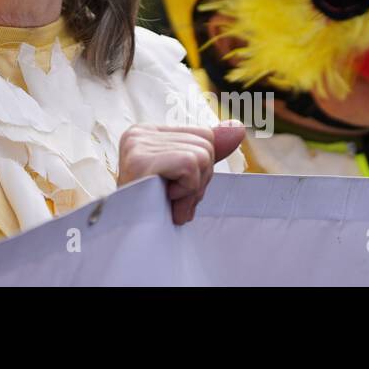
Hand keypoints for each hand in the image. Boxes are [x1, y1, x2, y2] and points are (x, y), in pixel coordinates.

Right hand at [116, 121, 244, 224]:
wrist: (130, 240)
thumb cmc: (156, 211)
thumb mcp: (186, 178)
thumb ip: (209, 151)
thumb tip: (238, 128)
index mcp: (148, 133)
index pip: (203, 136)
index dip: (202, 169)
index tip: (176, 187)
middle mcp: (139, 133)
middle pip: (206, 145)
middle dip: (199, 180)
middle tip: (173, 199)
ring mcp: (138, 144)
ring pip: (202, 156)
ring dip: (191, 189)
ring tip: (167, 202)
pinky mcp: (140, 160)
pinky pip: (190, 165)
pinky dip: (186, 189)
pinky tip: (165, 200)